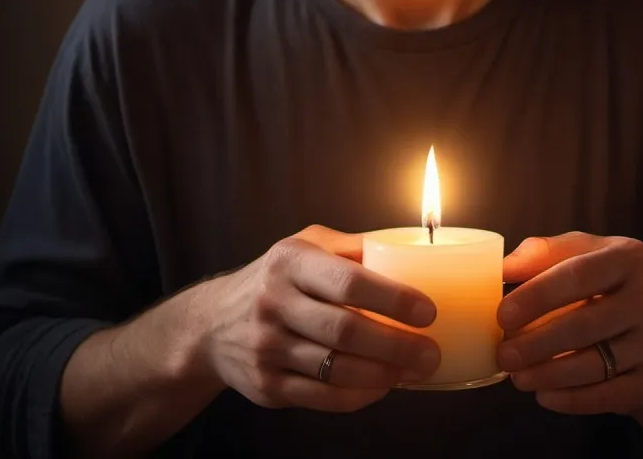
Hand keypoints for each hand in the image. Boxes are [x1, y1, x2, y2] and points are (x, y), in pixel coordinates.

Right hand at [196, 225, 440, 411]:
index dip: (392, 298)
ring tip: (414, 372)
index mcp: (291, 262)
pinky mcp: (266, 386)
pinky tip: (382, 387)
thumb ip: (350, 248)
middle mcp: (275, 304)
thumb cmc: (276, 277)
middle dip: (396, 345)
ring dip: (382, 375)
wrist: (212, 324)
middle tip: (430, 353)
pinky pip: (321, 397)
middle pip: (345, 330)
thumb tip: (407, 251)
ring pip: (335, 369)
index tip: (427, 311)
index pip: (349, 281)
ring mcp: (268, 348)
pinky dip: (358, 395)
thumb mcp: (305, 246)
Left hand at [496, 232, 642, 415]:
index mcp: (628, 256)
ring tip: (517, 377)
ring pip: (596, 364)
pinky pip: (608, 395)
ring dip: (549, 374)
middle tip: (504, 355)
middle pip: (586, 323)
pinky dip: (572, 399)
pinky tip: (544, 395)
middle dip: (538, 343)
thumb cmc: (600, 283)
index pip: (578, 274)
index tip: (503, 315)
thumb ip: (540, 255)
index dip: (537, 295)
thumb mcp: (577, 255)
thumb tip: (503, 269)